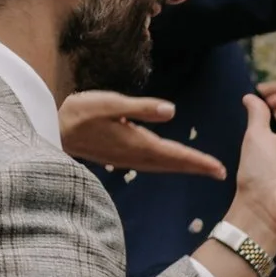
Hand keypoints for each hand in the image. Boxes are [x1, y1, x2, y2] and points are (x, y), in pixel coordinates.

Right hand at [60, 91, 224, 177]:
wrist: (54, 130)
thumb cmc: (80, 113)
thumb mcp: (110, 103)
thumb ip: (142, 108)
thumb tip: (172, 111)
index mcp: (138, 143)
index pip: (175, 154)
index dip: (198, 161)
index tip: (219, 169)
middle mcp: (136, 155)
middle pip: (173, 163)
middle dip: (197, 168)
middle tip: (221, 173)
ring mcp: (128, 158)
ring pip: (164, 166)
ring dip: (185, 167)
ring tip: (204, 169)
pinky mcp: (121, 157)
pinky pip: (153, 164)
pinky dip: (169, 165)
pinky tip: (173, 163)